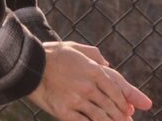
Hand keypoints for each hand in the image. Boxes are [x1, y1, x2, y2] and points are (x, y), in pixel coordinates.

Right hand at [28, 41, 153, 119]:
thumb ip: (95, 55)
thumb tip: (107, 64)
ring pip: (100, 117)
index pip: (117, 89)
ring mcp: (76, 100)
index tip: (131, 110)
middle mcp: (89, 87)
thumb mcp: (78, 48)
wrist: (29, 65)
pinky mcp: (63, 111)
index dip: (127, 101)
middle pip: (111, 106)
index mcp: (95, 70)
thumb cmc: (54, 55)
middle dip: (121, 116)